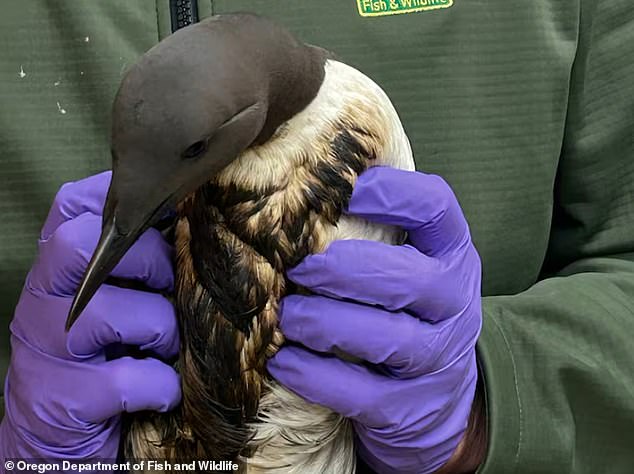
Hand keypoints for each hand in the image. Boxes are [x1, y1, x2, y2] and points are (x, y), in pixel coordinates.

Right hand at [0, 172, 179, 459]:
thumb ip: (136, 264)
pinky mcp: (62, 398)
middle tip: (172, 285)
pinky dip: (159, 382)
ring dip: (159, 326)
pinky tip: (165, 388)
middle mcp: (40, 301)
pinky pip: (123, 379)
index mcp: (58, 270)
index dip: (115, 199)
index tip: (163, 211)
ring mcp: (45, 350)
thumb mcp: (113, 300)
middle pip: (78, 244)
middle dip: (146, 258)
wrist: (59, 434)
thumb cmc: (102, 354)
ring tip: (169, 344)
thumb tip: (192, 221)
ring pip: (104, 312)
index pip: (69, 207)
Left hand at [268, 167, 482, 472]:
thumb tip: (308, 181)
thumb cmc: (410, 313)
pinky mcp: (408, 409)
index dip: (388, 192)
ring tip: (287, 316)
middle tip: (296, 267)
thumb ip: (379, 231)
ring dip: (324, 323)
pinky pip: (361, 393)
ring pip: (385, 337)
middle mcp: (454, 304)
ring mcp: (437, 360)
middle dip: (342, 269)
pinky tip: (283, 362)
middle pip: (406, 277)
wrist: (443, 400)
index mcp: (453, 255)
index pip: (435, 207)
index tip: (341, 190)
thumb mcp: (413, 265)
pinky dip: (316, 376)